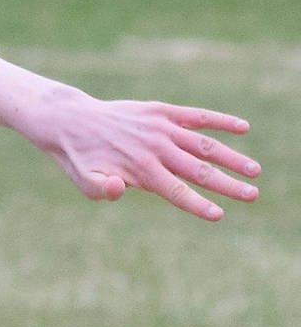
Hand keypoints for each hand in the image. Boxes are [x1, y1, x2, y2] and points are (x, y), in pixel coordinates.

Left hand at [31, 95, 259, 221]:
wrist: (71, 120)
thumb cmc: (79, 157)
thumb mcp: (82, 180)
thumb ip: (102, 189)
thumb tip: (121, 188)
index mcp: (140, 169)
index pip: (175, 191)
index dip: (197, 204)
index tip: (219, 214)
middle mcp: (155, 148)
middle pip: (198, 170)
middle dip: (227, 184)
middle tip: (253, 195)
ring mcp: (161, 128)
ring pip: (204, 144)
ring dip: (231, 157)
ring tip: (255, 170)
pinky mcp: (162, 112)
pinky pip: (196, 116)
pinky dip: (220, 120)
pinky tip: (243, 127)